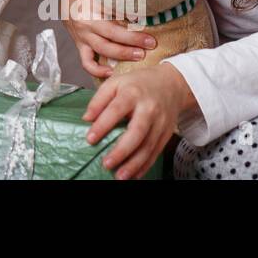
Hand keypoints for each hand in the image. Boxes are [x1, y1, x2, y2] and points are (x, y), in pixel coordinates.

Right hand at [61, 0, 155, 79]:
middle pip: (110, 34)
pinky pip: (87, 62)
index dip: (131, 25)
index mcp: (90, 7)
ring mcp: (82, 37)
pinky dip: (98, 70)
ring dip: (123, 54)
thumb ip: (116, 0)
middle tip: (150, 44)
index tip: (147, 29)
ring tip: (139, 55)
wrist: (66, 1)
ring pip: (102, 49)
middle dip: (132, 41)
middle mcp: (86, 23)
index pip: (112, 15)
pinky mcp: (81, 46)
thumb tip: (139, 12)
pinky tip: (112, 73)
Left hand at [82, 63, 193, 179]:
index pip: (116, 109)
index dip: (103, 124)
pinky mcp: (167, 133)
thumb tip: (86, 118)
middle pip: (137, 132)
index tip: (90, 139)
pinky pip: (156, 152)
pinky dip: (145, 165)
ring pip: (148, 146)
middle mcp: (149, 109)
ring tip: (120, 176)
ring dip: (134, 164)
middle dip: (122, 150)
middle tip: (107, 163)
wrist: (171, 84)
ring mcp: (160, 122)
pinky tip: (134, 174)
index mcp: (133, 93)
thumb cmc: (139, 84)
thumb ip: (99, 99)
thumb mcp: (116, 82)